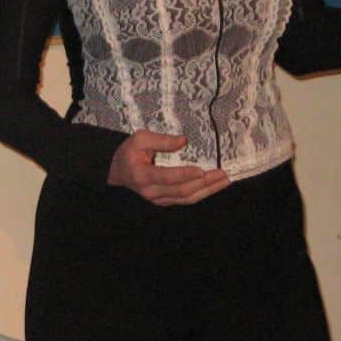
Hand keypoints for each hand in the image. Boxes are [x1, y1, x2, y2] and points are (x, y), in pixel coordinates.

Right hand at [107, 130, 230, 206]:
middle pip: (181, 190)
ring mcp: (157, 199)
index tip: (201, 170)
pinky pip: (185, 200)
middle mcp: (150, 191)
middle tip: (222, 174)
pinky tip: (213, 186)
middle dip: (203, 183)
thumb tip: (183, 141)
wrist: (116, 172)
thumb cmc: (128, 153)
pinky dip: (201, 193)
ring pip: (186, 198)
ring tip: (224, 181)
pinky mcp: (164, 201)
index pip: (165, 177)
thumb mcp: (139, 139)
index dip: (183, 175)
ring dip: (207, 190)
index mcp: (142, 175)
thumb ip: (161, 140)